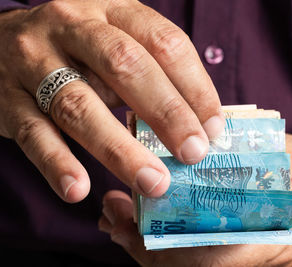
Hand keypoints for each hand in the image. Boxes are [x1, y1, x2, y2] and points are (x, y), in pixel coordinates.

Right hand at [0, 0, 224, 202]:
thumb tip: (199, 125)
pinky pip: (32, 132)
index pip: (164, 43)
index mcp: (113, 12)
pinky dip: (56, 162)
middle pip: (126, 66)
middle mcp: (73, 27)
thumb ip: (153, 75)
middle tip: (193, 154)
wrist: (2, 40)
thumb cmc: (78, 49)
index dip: (195, 87)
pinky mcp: (7, 96)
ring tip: (153, 182)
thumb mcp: (118, 44)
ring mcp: (34, 60)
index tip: (214, 129)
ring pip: (79, 105)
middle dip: (166, 113)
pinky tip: (78, 189)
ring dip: (119, 149)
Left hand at [98, 134, 291, 265]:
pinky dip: (164, 246)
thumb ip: (235, 146)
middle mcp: (258, 258)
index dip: (163, 249)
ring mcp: (248, 261)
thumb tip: (175, 126)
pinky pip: (194, 259)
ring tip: (117, 221)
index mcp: (271, 237)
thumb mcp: (278, 150)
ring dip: (146, 248)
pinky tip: (141, 226)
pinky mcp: (237, 254)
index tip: (129, 221)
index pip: (209, 260)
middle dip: (143, 248)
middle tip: (113, 217)